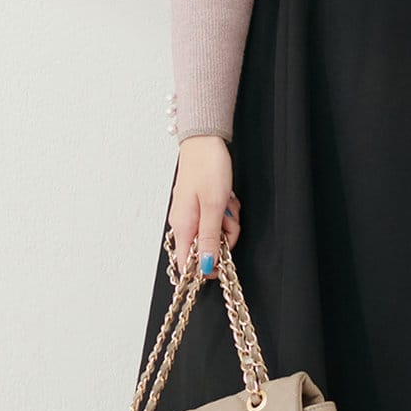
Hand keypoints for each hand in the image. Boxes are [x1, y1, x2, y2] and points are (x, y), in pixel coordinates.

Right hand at [169, 134, 240, 276]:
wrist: (205, 142)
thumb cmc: (207, 168)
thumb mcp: (214, 206)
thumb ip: (210, 238)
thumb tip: (206, 265)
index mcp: (183, 226)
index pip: (187, 263)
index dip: (206, 268)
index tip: (222, 263)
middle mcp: (183, 223)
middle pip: (206, 247)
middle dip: (224, 237)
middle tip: (228, 218)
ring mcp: (191, 214)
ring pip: (215, 233)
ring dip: (227, 222)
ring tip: (227, 204)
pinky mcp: (198, 206)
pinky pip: (216, 219)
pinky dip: (225, 212)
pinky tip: (226, 199)